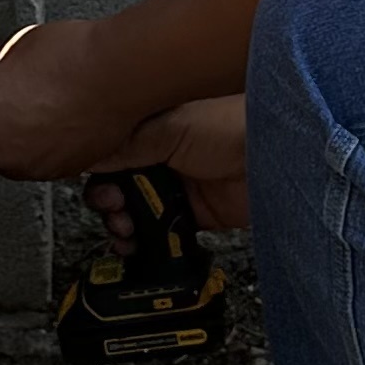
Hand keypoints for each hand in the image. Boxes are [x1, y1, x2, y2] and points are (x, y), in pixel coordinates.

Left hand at [0, 17, 125, 180]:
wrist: (116, 75)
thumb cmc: (69, 59)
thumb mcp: (12, 47)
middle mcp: (1, 154)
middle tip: (14, 97)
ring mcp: (34, 167)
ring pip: (15, 155)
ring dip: (22, 137)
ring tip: (43, 104)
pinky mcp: (64, 172)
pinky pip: (44, 159)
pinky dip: (48, 145)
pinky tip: (61, 117)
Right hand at [86, 94, 248, 248]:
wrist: (279, 160)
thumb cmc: (236, 124)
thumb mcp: (170, 126)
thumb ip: (126, 143)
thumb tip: (84, 150)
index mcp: (152, 122)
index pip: (110, 146)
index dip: (94, 165)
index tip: (91, 179)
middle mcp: (161, 152)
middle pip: (115, 181)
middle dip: (105, 198)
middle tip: (112, 204)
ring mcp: (175, 185)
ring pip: (131, 209)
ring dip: (118, 221)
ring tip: (124, 226)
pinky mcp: (190, 214)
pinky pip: (155, 232)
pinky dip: (140, 241)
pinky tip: (134, 242)